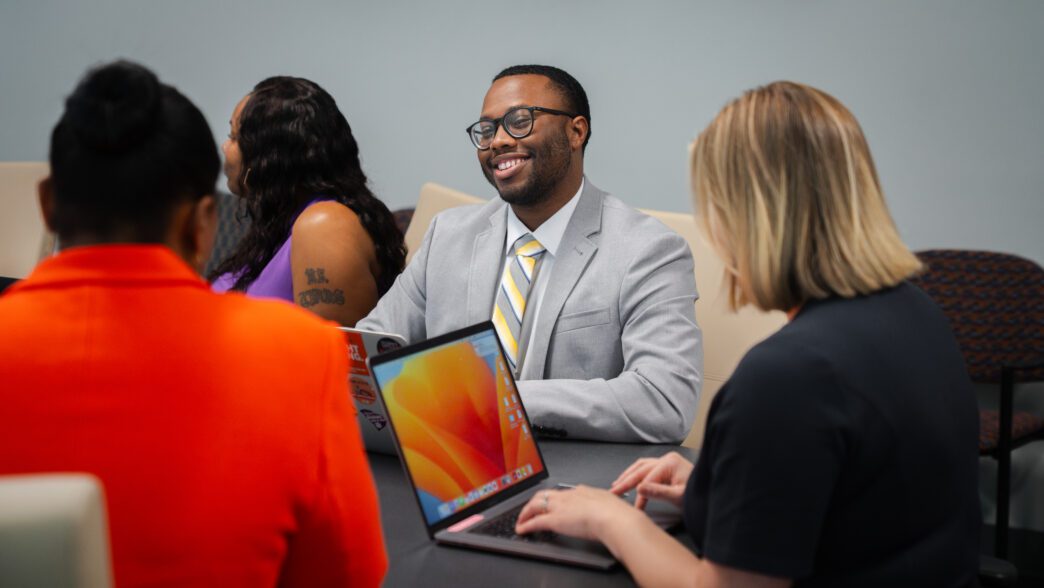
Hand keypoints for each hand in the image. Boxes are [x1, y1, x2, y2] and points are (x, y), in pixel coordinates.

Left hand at [515, 485, 639, 541]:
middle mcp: (568, 496)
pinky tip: (521, 529)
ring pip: (536, 504)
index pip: (562, 493)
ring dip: (526, 512)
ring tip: (521, 519)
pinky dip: (526, 525)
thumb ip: (606, 503)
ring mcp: (560, 507)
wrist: (614, 519)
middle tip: (530, 509)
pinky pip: (535, 522)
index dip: (555, 499)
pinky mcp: (554, 520)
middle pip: (545, 494)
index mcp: (583, 492)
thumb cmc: (617, 513)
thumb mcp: (611, 503)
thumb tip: (609, 504)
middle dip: (535, 501)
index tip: (552, 503)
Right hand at [609, 451, 693, 509]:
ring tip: (617, 485)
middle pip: (640, 469)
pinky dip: (636, 474)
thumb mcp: (678, 497)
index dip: (638, 494)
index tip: (632, 507)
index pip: (647, 479)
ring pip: (641, 466)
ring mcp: (667, 461)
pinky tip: (630, 479)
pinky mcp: (667, 466)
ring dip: (628, 475)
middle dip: (625, 481)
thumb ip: (658, 492)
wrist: (711, 492)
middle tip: (613, 492)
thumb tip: (639, 488)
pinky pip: (646, 468)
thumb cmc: (698, 494)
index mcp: (669, 463)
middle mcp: (667, 459)